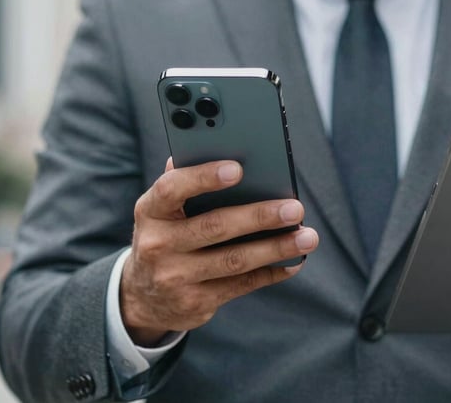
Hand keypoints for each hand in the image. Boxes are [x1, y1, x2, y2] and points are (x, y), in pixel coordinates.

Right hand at [121, 158, 317, 345]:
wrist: (143, 296)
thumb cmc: (166, 236)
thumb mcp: (163, 210)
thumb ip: (185, 181)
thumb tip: (216, 148)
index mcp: (150, 211)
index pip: (172, 189)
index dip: (203, 177)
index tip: (238, 168)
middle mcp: (158, 245)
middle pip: (214, 227)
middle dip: (259, 216)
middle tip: (295, 208)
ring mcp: (175, 277)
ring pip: (234, 260)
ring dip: (276, 248)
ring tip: (307, 236)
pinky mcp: (196, 302)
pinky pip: (242, 285)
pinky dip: (272, 271)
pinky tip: (294, 260)